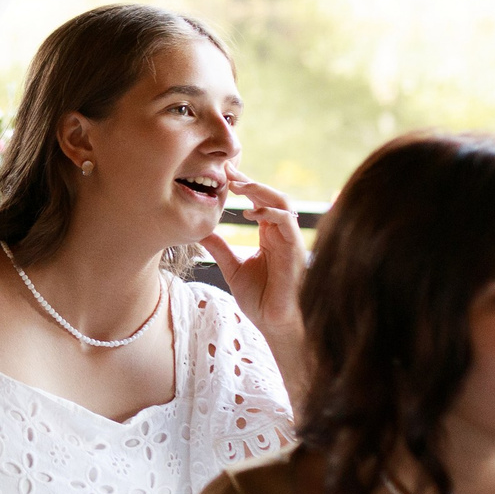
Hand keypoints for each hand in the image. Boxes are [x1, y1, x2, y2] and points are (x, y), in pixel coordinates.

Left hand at [201, 166, 304, 334]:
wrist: (275, 322)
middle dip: (248, 180)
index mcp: (268, 234)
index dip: (242, 185)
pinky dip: (270, 212)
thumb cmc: (260, 299)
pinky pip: (287, 221)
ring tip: (237, 185)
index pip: (257, 200)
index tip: (222, 173)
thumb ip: (219, 247)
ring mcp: (289, 239)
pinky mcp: (294, 249)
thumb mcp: (232, 267)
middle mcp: (280, 232)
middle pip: (269, 195)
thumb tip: (200, 231)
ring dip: (260, 190)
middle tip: (226, 171)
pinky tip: (252, 212)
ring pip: (281, 202)